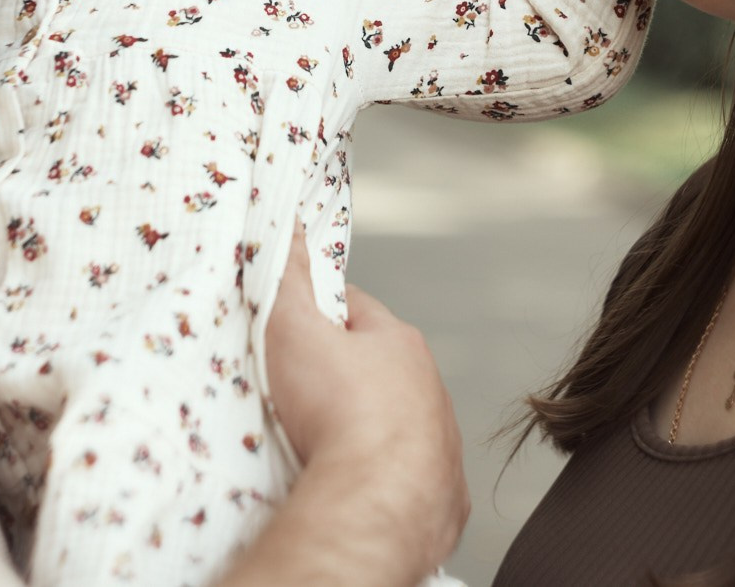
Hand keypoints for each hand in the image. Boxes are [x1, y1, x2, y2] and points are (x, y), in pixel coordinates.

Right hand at [244, 225, 467, 582]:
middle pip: (384, 373)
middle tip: (303, 396)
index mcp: (401, 344)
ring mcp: (444, 448)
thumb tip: (291, 230)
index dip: (323, 316)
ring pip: (404, 428)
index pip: (358, 313)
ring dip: (372, 432)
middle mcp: (432, 392)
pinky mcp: (445, 500)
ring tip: (327, 449)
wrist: (373, 504)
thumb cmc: (337, 412)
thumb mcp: (296, 330)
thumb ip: (289, 279)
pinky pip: (416, 484)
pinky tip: (360, 491)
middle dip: (350, 378)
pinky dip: (390, 483)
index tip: (298, 329)